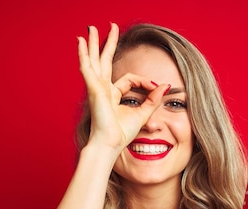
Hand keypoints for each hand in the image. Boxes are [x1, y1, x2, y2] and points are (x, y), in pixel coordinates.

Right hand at [77, 23, 170, 153]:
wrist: (110, 144)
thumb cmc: (121, 134)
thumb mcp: (143, 113)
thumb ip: (153, 98)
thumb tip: (165, 86)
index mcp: (112, 95)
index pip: (130, 79)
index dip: (144, 81)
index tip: (155, 87)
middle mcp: (103, 89)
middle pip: (105, 61)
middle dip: (107, 44)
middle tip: (110, 26)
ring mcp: (97, 88)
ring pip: (94, 60)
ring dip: (94, 43)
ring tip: (91, 28)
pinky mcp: (94, 89)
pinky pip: (88, 68)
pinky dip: (84, 55)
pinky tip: (82, 42)